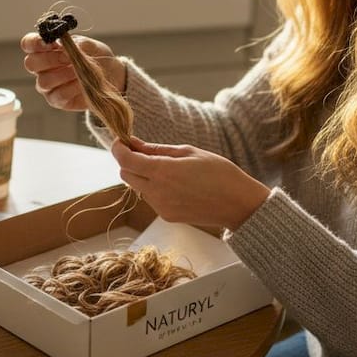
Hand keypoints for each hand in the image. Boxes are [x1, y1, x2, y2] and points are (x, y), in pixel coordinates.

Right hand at [20, 32, 125, 111]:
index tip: (50, 42)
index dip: (35, 42)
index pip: (29, 44)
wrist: (112, 75)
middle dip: (49, 59)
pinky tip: (81, 83)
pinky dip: (71, 88)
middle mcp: (42, 68)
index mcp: (45, 49)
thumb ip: (77, 44)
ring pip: (43, 81)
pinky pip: (58, 95)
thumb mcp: (91, 45)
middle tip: (67, 57)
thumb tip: (64, 46)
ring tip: (77, 70)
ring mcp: (48, 85)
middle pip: (30, 63)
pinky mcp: (57, 100)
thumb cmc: (96, 56)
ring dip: (62, 75)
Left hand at [110, 138, 268, 230]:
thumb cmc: (219, 172)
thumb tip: (135, 144)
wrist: (238, 204)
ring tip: (167, 168)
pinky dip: (154, 188)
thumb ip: (158, 150)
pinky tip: (175, 184)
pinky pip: (151, 198)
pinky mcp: (167, 216)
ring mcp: (161, 207)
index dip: (118, 148)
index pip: (125, 160)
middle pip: (126, 174)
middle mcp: (157, 191)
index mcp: (162, 171)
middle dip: (129, 161)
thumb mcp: (189, 152)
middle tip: (143, 151)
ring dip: (142, 175)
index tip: (120, 140)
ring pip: (137, 187)